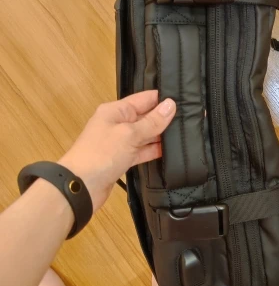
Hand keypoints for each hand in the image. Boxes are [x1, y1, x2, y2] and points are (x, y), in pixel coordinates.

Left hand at [60, 91, 175, 210]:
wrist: (80, 187)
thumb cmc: (101, 154)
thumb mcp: (129, 134)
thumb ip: (152, 121)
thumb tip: (170, 105)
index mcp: (116, 110)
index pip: (144, 98)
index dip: (163, 98)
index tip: (185, 99)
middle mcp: (117, 123)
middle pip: (146, 116)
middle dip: (165, 117)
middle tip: (190, 118)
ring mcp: (119, 142)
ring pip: (145, 135)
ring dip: (161, 135)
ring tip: (186, 133)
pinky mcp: (122, 159)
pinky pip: (142, 151)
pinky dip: (154, 151)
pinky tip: (170, 151)